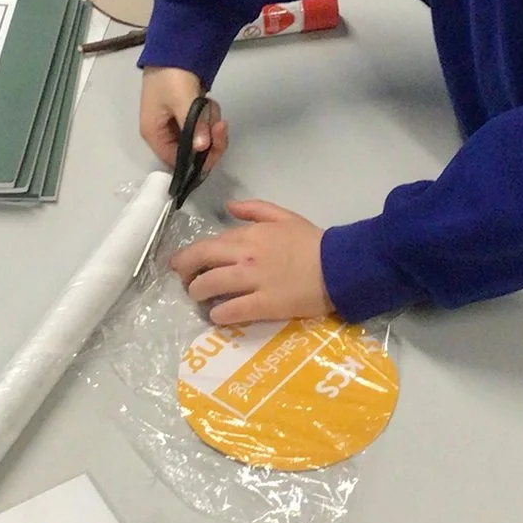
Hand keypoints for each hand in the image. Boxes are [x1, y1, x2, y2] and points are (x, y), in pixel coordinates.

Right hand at [140, 67, 227, 172]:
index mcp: (153, 133)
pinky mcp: (184, 114)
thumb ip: (194, 126)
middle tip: (221, 125)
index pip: (176, 161)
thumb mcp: (183, 100)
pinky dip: (208, 116)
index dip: (198, 160)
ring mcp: (174, 123)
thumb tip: (203, 148)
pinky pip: (201, 125)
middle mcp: (162, 133)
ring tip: (209, 104)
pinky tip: (208, 101)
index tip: (215, 147)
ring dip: (210, 124)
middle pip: (190, 151)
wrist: (174, 47)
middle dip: (209, 139)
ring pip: (199, 138)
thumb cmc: (171, 74)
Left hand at [170, 200, 329, 325]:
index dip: (195, 253)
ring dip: (197, 292)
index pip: (211, 243)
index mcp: (250, 235)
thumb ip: (254, 209)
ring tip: (199, 299)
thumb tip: (229, 206)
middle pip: (201, 259)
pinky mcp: (264, 305)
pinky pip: (231, 311)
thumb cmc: (313, 242)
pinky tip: (217, 316)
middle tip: (182, 280)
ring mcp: (253, 281)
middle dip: (184, 269)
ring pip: (210, 285)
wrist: (340, 266)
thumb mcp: (284, 216)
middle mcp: (246, 255)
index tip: (189, 262)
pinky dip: (218, 314)